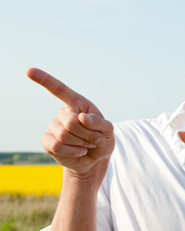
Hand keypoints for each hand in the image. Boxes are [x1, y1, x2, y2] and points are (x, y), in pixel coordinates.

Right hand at [27, 68, 114, 182]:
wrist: (96, 159)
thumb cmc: (102, 140)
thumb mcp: (108, 130)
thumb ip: (98, 122)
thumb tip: (82, 117)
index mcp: (78, 104)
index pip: (59, 90)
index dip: (45, 80)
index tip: (30, 71)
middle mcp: (63, 113)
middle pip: (71, 122)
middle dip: (88, 134)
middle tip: (96, 139)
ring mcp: (54, 127)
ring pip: (64, 135)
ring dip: (82, 143)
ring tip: (87, 145)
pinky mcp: (48, 141)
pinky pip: (57, 146)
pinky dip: (73, 151)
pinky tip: (80, 151)